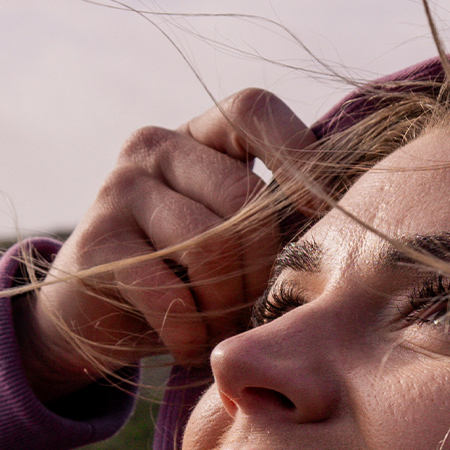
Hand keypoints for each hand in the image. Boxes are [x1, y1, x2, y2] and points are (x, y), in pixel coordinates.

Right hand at [23, 88, 317, 393]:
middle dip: (262, 265)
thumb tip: (356, 226)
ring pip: (210, 245)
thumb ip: (283, 218)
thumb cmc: (196, 278)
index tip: (318, 210)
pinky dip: (190, 330)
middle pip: (244, 196)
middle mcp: (155, 147)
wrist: (103, 320)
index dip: (295, 151)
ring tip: (219, 323)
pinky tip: (185, 341)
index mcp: (201, 136)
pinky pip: (170, 293)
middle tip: (251, 302)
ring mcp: (118, 188)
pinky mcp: (92, 243)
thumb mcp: (244, 240)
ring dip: (227, 303)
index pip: (253, 108)